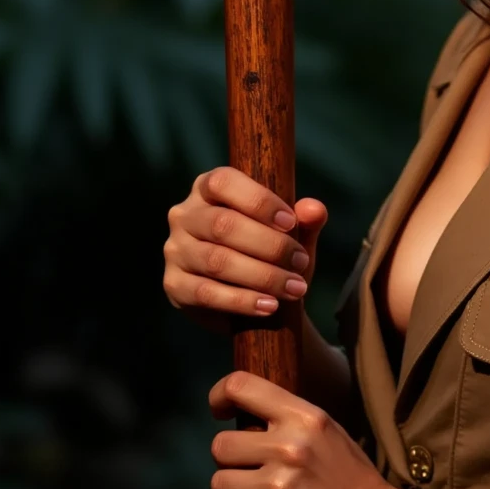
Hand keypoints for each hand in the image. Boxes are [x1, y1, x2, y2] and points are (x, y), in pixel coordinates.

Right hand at [163, 167, 327, 333]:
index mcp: (208, 188)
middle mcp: (185, 215)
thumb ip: (305, 220)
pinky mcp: (174, 285)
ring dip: (262, 276)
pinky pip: (206, 293)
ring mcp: (175, 250)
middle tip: (301, 262)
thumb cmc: (271, 253)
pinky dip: (242, 301)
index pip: (224, 182)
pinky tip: (270, 306)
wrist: (252, 298)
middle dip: (269, 245)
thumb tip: (314, 209)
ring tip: (294, 288)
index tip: (292, 222)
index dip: (258, 201)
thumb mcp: (291, 236)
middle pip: (223, 225)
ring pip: (217, 260)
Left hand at [208, 371, 415, 488]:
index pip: (241, 386)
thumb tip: (244, 414)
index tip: (220, 412)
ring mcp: (280, 486)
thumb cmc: (352, 480)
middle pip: (221, 445)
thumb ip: (290, 420)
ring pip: (219, 485)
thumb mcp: (328, 433)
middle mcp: (290, 446)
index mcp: (306, 417)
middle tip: (249, 472)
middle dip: (230, 462)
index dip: (220, 396)